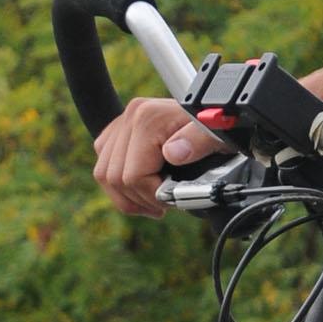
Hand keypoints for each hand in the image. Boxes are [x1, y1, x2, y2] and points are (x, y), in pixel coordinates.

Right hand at [92, 96, 225, 215]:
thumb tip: (173, 154)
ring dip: (127, 196)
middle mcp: (130, 116)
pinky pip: (104, 164)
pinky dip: (120, 184)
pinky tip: (143, 189)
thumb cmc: (218, 128)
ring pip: (104, 173)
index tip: (172, 202)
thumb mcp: (218, 136)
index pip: (133, 175)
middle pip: (113, 177)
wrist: (217, 114)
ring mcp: (121, 122)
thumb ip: (198, 142)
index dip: (152, 196)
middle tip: (163, 206)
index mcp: (148, 118)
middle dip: (140, 200)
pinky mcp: (117, 131)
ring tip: (152, 203)